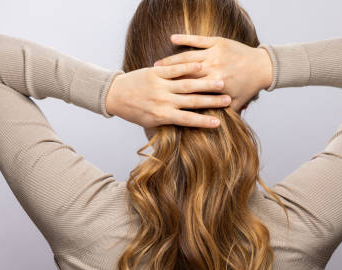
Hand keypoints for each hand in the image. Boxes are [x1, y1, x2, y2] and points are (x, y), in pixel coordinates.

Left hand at [104, 61, 231, 128]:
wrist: (114, 95)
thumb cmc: (134, 112)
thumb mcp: (150, 123)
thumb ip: (168, 124)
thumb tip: (186, 132)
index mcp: (162, 116)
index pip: (188, 120)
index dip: (204, 121)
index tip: (219, 123)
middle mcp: (163, 101)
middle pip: (192, 101)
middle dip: (211, 101)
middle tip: (227, 99)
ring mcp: (159, 85)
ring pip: (186, 84)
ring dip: (205, 84)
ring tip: (220, 83)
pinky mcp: (155, 72)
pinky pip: (174, 70)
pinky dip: (187, 67)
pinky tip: (201, 65)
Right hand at [153, 34, 272, 111]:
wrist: (263, 67)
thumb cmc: (249, 87)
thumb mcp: (237, 104)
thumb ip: (223, 115)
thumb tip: (212, 128)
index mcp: (215, 85)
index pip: (190, 91)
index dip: (174, 94)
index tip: (159, 98)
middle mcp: (213, 69)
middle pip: (184, 74)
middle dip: (167, 78)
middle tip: (150, 82)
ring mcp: (214, 54)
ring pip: (188, 57)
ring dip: (171, 60)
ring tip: (157, 65)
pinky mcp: (217, 42)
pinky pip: (198, 39)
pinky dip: (185, 38)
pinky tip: (173, 38)